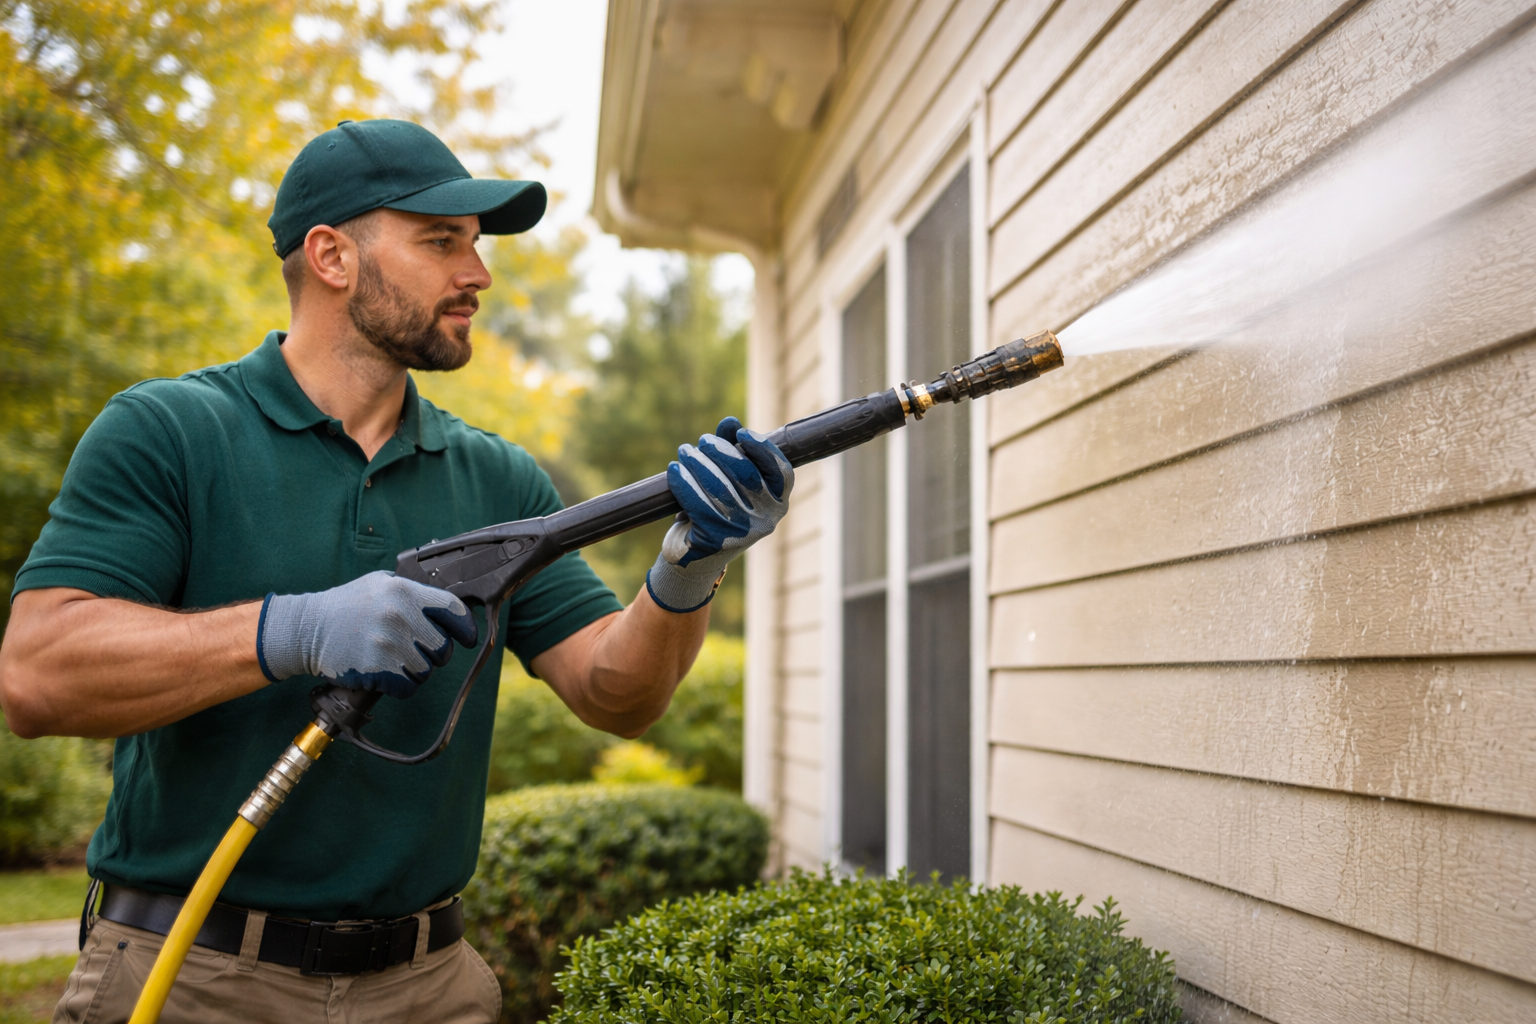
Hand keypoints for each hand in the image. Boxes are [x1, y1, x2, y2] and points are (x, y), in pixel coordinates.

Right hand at [257, 571, 478, 697]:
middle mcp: (400, 615)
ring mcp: (389, 642)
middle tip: (411, 649)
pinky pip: (408, 687)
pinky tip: (384, 674)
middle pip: (443, 647)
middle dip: (432, 653)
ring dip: (413, 671)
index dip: (465, 628)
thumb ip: (413, 591)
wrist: (308, 629)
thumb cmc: (347, 606)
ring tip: (392, 659)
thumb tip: (450, 606)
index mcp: (404, 591)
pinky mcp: (377, 668)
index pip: (453, 609)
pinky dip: (400, 687)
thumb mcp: (379, 584)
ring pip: (426, 671)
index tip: (468, 639)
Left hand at [647, 416, 793, 612]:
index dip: (762, 449)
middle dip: (721, 451)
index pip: (780, 472)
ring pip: (720, 488)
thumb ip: (733, 449)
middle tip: (702, 441)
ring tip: (685, 453)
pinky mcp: (717, 541)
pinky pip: (699, 505)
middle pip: (746, 474)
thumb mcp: (729, 480)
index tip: (740, 433)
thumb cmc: (717, 509)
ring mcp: (744, 532)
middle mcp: (767, 519)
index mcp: (778, 502)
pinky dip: (684, 483)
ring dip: (699, 464)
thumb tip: (729, 423)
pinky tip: (674, 471)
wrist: (696, 556)